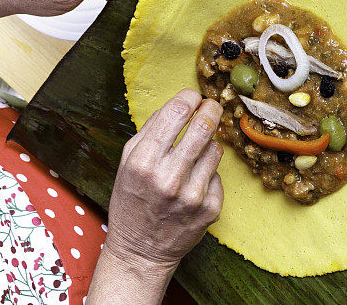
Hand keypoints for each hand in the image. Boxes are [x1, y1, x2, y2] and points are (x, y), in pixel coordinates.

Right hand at [106, 88, 223, 268]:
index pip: (176, 113)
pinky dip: (208, 174)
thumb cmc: (133, 200)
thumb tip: (181, 103)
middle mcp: (168, 177)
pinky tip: (193, 184)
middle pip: (204, 126)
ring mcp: (192, 195)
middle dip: (211, 109)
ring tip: (194, 154)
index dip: (189, 97)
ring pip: (216, 148)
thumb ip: (152, 130)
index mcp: (143, 161)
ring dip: (209, 145)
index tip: (194, 95)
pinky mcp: (210, 208)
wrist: (140, 251)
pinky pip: (218, 175)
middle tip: (212, 106)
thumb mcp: (128, 162)